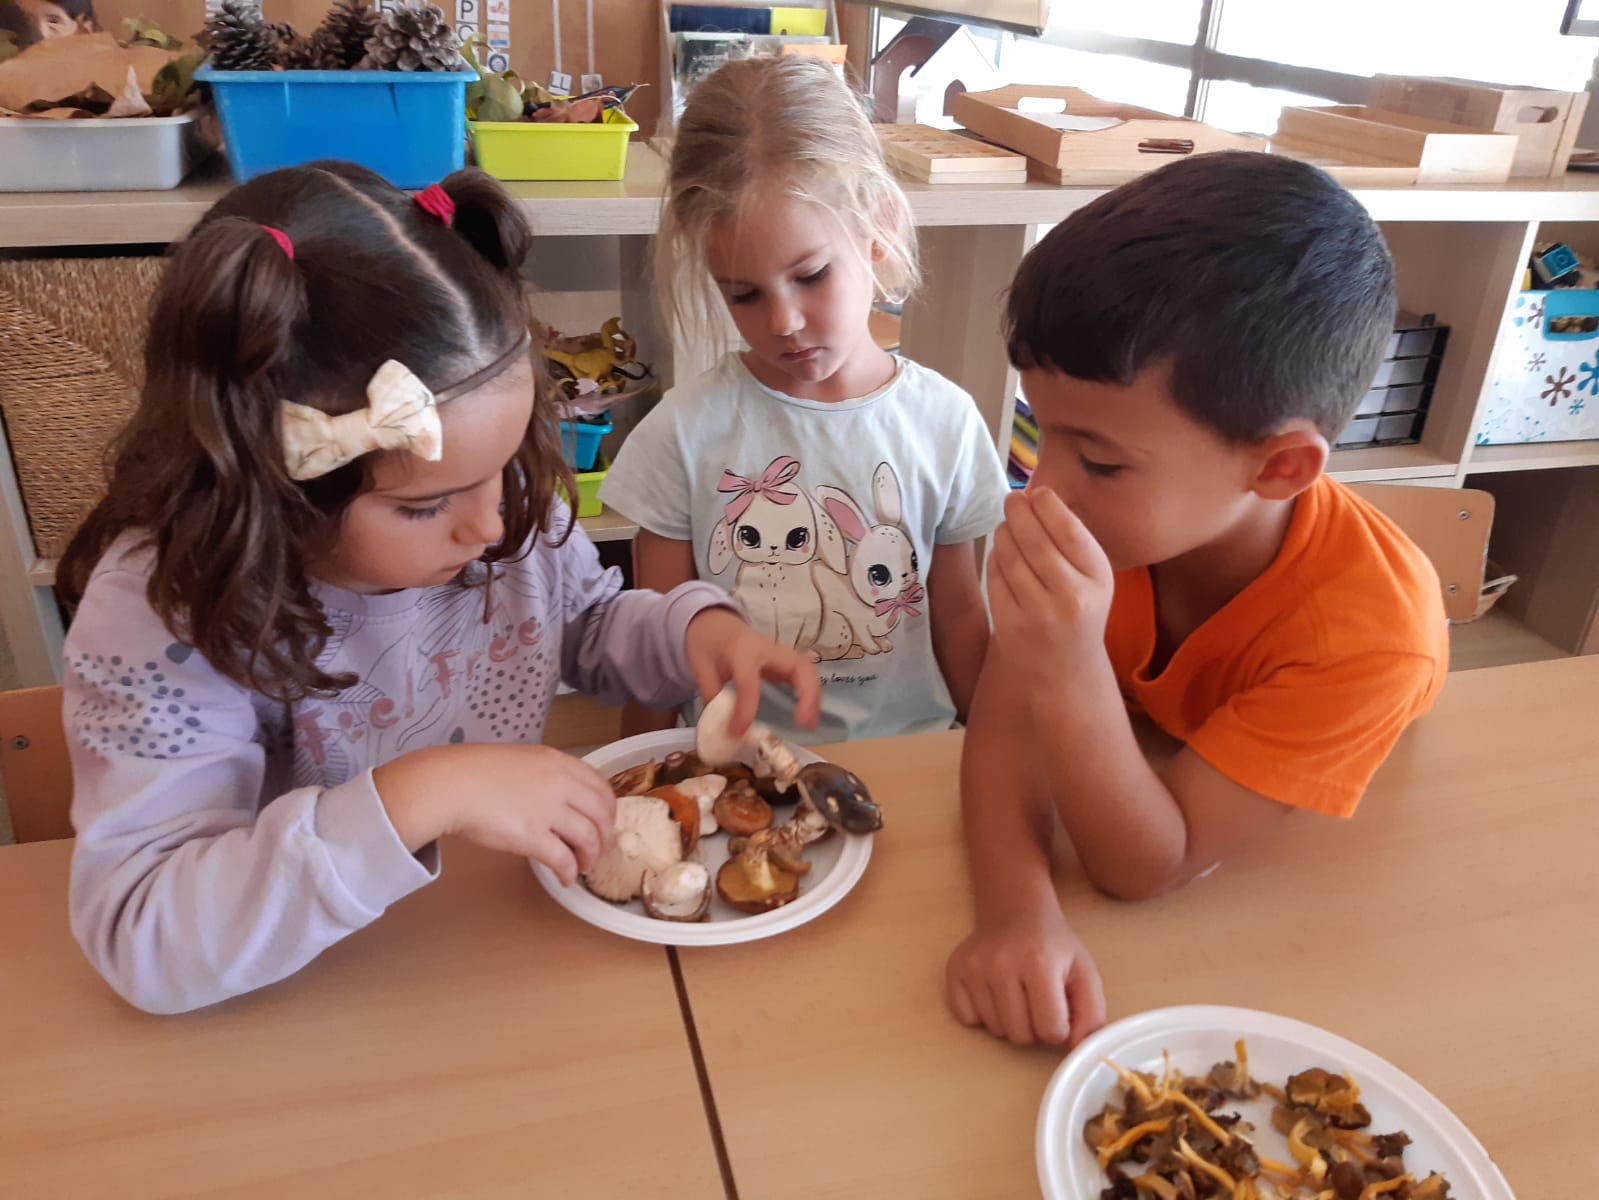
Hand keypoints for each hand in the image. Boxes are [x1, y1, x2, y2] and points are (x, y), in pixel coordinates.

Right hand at [375, 744, 614, 885]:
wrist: (448, 785)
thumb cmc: (473, 772)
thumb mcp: (520, 760)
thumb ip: (545, 775)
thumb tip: (557, 796)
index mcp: (558, 762)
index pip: (601, 786)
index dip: (608, 809)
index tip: (605, 822)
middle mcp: (560, 783)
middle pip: (601, 814)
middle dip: (604, 835)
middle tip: (599, 849)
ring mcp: (548, 810)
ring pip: (589, 838)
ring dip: (590, 857)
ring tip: (583, 867)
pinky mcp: (532, 836)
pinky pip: (563, 859)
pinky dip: (569, 872)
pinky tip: (565, 879)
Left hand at [683, 608, 821, 736]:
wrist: (715, 623)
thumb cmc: (708, 643)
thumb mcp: (700, 668)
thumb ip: (712, 696)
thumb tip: (722, 730)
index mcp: (741, 650)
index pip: (749, 682)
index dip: (745, 710)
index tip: (737, 733)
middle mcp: (767, 648)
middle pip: (799, 666)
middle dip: (806, 695)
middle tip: (804, 724)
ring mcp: (779, 653)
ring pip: (807, 670)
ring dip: (813, 697)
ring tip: (809, 725)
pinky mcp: (784, 662)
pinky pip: (804, 675)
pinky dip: (810, 695)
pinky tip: (807, 716)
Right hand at [945, 900, 1105, 1046]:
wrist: (1015, 911)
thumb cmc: (1052, 946)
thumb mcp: (1085, 973)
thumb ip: (1092, 1015)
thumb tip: (1075, 1047)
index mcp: (1039, 963)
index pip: (1050, 1030)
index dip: (1059, 1026)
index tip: (1057, 1008)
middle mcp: (1002, 964)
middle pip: (1021, 1036)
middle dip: (1034, 1027)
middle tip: (1036, 1001)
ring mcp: (974, 968)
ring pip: (996, 1031)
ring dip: (1010, 1022)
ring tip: (1016, 994)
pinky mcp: (954, 971)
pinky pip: (967, 1019)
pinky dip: (982, 1015)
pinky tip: (993, 992)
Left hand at [987, 487, 1114, 685]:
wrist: (1066, 670)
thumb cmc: (1078, 611)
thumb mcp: (1090, 578)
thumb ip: (1070, 541)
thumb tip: (1036, 493)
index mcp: (1098, 579)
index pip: (1069, 531)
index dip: (1048, 506)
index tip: (1037, 492)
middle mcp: (1072, 597)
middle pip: (1035, 540)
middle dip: (1019, 513)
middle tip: (1011, 499)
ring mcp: (1040, 614)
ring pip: (1011, 557)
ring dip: (1004, 534)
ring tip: (1007, 526)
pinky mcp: (1011, 626)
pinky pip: (996, 579)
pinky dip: (996, 561)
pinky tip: (1002, 556)